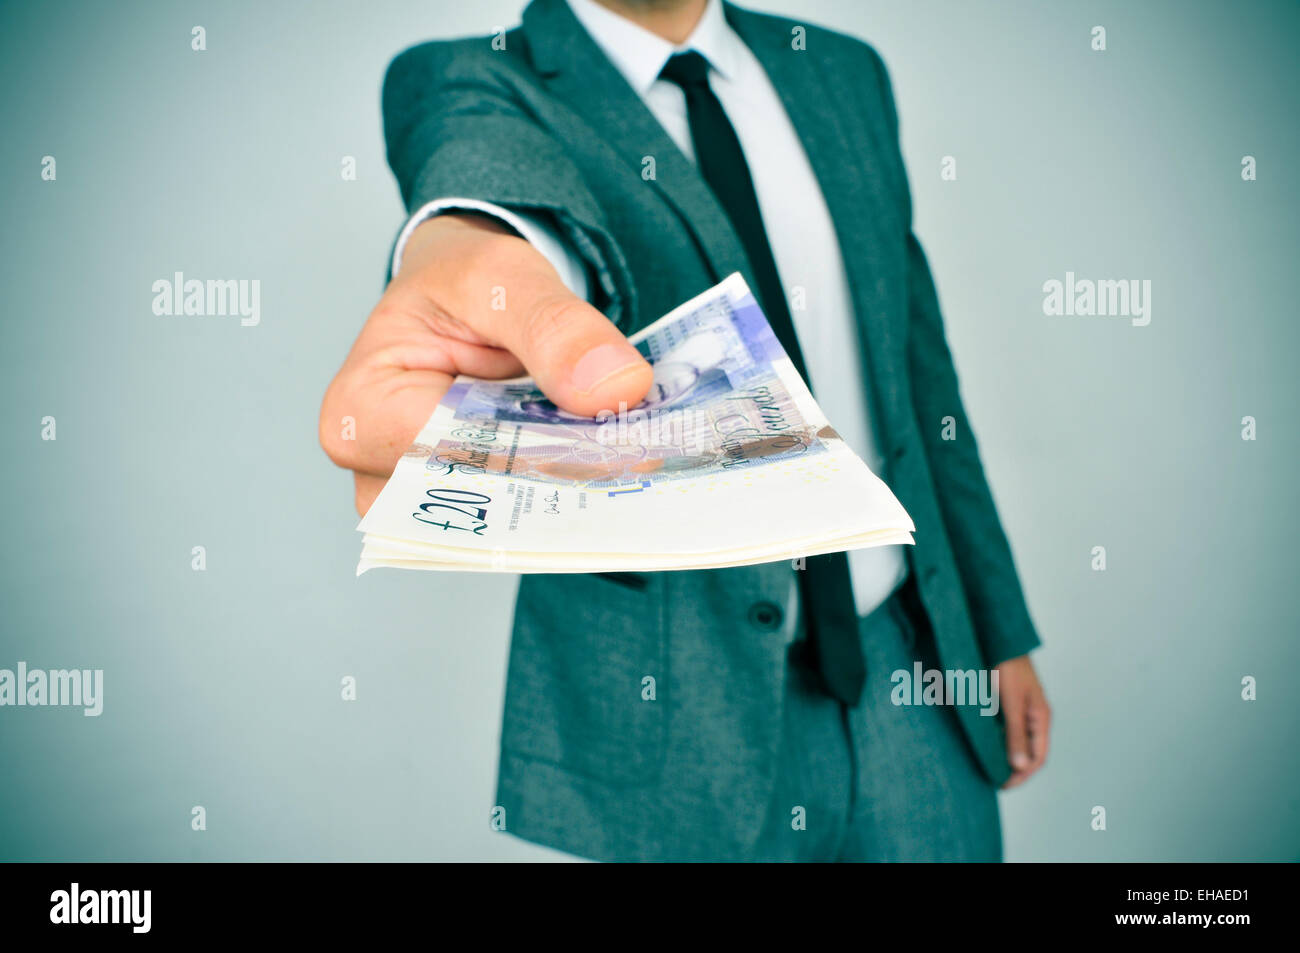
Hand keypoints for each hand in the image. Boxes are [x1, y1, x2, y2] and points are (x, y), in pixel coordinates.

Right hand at [319, 213, 653, 514]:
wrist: (465, 299)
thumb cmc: (459, 286)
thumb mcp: (504, 278)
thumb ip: (556, 328)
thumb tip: (615, 387)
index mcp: (359, 415)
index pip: (457, 460)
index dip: (543, 454)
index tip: (623, 441)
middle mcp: (379, 476)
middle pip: (484, 502)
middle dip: (566, 479)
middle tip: (645, 451)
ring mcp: (422, 503)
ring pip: (510, 520)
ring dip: (576, 491)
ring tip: (633, 453)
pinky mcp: (467, 509)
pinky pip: (524, 515)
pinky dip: (571, 489)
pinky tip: (613, 462)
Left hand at [995, 654, 1049, 788]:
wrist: (995, 637)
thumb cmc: (1006, 667)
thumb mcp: (1011, 703)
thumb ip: (1015, 734)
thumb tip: (1020, 767)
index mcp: (1041, 718)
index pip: (1038, 757)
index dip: (1022, 774)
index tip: (1003, 785)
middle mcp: (1034, 716)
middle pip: (1028, 752)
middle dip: (1013, 769)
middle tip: (992, 781)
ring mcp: (1021, 710)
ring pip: (1016, 740)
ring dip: (1004, 755)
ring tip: (986, 768)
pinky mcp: (1006, 703)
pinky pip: (1005, 728)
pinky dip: (996, 741)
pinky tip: (983, 746)